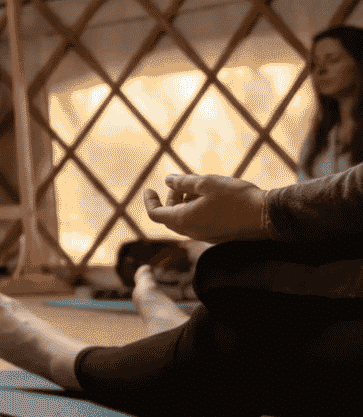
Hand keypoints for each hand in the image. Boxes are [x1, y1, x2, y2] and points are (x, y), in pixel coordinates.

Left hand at [143, 173, 270, 242]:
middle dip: (169, 199)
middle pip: (169, 217)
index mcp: (184, 220)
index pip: (155, 215)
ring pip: (185, 220)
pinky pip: (199, 223)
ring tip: (196, 186)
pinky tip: (209, 197)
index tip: (149, 188)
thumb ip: (183, 182)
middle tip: (179, 184)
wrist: (267, 216)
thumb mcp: (206, 183)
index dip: (149, 201)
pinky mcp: (218, 235)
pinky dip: (196, 210)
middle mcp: (192, 232)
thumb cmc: (236, 197)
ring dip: (184, 204)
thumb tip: (168, 180)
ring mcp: (206, 236)